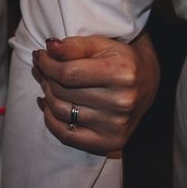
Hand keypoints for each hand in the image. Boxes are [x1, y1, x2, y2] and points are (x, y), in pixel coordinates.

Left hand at [32, 31, 160, 156]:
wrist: (146, 84)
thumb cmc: (119, 60)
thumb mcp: (100, 45)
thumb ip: (74, 46)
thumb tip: (48, 48)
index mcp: (121, 73)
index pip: (68, 72)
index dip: (47, 64)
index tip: (40, 56)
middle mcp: (121, 102)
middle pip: (63, 92)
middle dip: (46, 77)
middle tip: (42, 68)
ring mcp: (115, 126)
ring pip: (61, 111)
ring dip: (46, 95)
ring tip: (45, 83)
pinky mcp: (110, 143)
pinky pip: (66, 135)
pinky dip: (51, 120)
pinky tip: (48, 106)